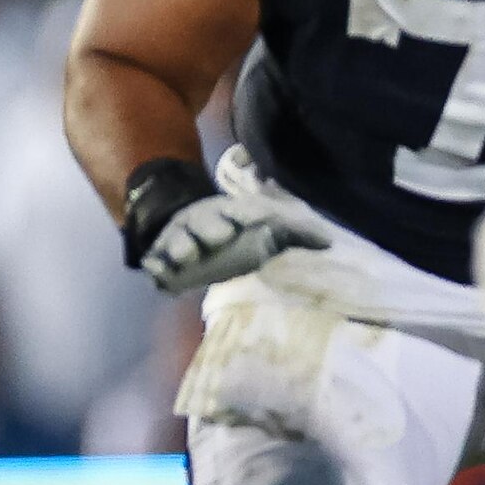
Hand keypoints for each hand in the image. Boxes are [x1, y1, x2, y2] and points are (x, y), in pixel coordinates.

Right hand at [124, 152, 331, 294]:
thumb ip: (294, 234)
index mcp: (230, 213)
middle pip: (202, 223)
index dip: (238, 217)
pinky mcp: (164, 258)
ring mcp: (180, 239)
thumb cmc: (239, 231)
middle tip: (217, 238)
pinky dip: (156, 265)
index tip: (240, 224)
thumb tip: (329, 242)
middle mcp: (203, 223)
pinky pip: (156, 260)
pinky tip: (157, 272)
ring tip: (184, 257)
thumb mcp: (267, 229)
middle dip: (208, 228)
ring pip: (177, 240)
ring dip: (180, 247)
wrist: (193, 227)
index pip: (235, 212)